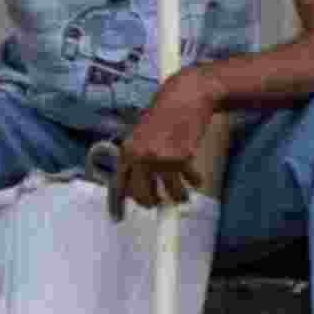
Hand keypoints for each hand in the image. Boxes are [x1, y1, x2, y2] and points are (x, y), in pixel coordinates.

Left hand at [103, 68, 218, 209]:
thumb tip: (139, 185)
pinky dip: (194, 181)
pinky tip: (196, 179)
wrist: (186, 95)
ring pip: (170, 194)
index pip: (118, 184)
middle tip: (160, 201)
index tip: (117, 218)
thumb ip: (137, 157)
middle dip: (153, 202)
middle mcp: (140, 157)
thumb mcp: (142, 133)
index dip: (117, 204)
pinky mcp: (181, 158)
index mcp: (128, 150)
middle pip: (143, 196)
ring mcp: (161, 159)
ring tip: (183, 194)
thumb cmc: (166, 112)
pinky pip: (188, 181)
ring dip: (178, 196)